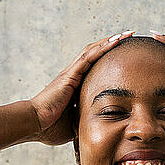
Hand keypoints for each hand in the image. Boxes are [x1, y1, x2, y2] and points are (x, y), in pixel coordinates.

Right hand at [30, 31, 134, 145]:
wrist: (35, 125)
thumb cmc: (50, 127)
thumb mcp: (76, 124)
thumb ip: (87, 121)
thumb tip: (100, 131)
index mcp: (75, 86)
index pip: (96, 67)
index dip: (109, 59)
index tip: (126, 56)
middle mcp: (73, 75)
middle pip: (96, 54)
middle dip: (113, 44)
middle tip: (130, 37)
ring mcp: (71, 73)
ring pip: (94, 51)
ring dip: (111, 41)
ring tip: (127, 34)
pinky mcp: (70, 75)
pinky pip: (89, 57)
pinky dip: (103, 47)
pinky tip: (116, 40)